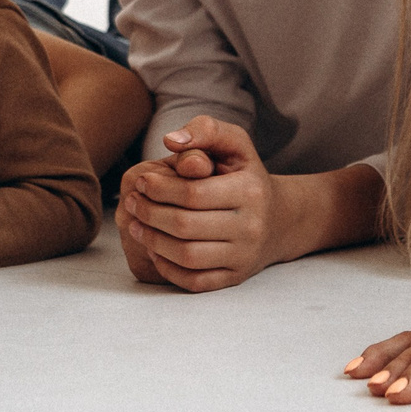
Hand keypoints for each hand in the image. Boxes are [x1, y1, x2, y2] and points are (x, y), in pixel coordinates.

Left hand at [115, 117, 275, 291]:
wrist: (278, 219)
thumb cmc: (244, 174)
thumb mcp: (235, 143)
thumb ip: (205, 130)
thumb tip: (171, 140)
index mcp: (249, 191)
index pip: (192, 193)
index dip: (159, 188)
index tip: (141, 181)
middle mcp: (251, 227)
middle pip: (185, 226)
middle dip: (150, 213)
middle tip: (132, 203)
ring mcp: (243, 256)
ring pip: (188, 256)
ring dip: (152, 241)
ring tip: (136, 225)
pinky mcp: (235, 278)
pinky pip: (195, 281)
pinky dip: (168, 268)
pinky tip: (155, 249)